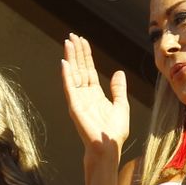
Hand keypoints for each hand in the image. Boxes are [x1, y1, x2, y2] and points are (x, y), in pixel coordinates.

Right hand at [60, 33, 129, 155]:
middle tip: (71, 36)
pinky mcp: (75, 107)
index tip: (82, 41)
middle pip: (79, 69)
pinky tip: (64, 63)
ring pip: (73, 75)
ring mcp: (78, 100)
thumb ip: (118, 89)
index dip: (85, 55)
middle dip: (76, 52)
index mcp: (95, 94)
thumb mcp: (121, 105)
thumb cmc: (114, 132)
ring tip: (67, 43)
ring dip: (70, 59)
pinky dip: (66, 76)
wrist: (108, 148)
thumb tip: (118, 72)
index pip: (88, 70)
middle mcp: (84, 95)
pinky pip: (69, 88)